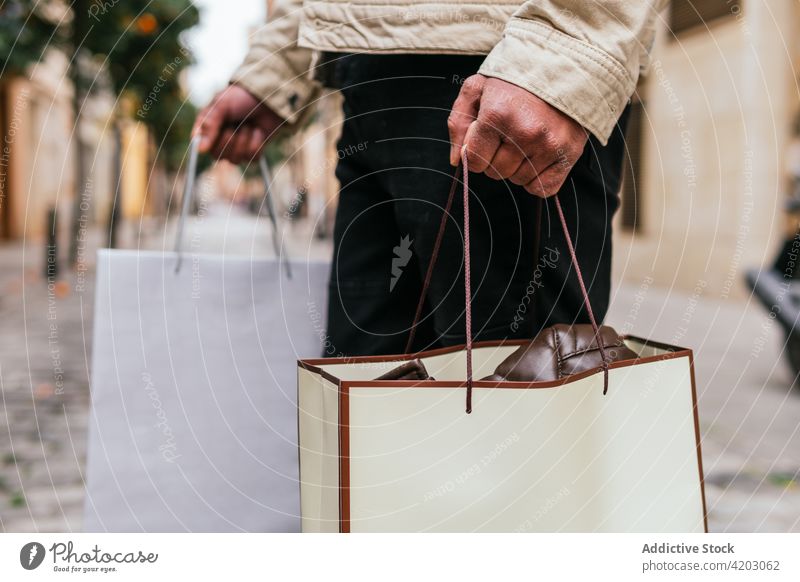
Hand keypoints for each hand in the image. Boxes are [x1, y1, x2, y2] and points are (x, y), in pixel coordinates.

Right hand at [193, 84, 283, 163]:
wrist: (267, 98)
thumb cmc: (241, 97)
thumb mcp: (222, 105)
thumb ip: (210, 125)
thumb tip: (200, 150)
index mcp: (208, 128)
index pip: (201, 146)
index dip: (211, 142)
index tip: (222, 130)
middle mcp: (219, 140)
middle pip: (218, 156)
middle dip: (230, 139)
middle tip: (237, 124)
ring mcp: (236, 148)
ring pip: (235, 159)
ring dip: (244, 140)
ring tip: (248, 126)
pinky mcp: (252, 152)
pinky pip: (251, 158)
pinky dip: (256, 144)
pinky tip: (258, 131)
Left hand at [448, 74, 587, 196]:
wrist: (563, 65)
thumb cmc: (515, 79)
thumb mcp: (477, 88)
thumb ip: (458, 122)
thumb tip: (457, 160)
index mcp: (498, 115)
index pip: (475, 161)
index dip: (476, 152)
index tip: (486, 137)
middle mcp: (524, 132)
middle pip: (495, 173)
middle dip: (495, 158)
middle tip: (507, 136)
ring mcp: (548, 145)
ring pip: (518, 180)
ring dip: (517, 167)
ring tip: (525, 141)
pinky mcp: (568, 154)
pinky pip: (543, 188)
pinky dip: (536, 179)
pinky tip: (537, 158)